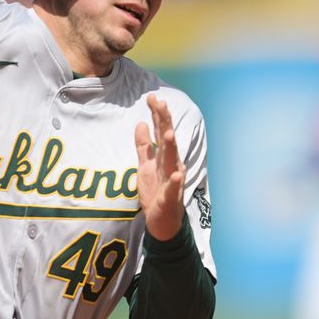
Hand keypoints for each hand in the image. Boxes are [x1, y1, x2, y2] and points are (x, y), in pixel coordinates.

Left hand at [134, 94, 185, 240]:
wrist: (162, 221)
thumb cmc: (155, 192)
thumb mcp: (144, 165)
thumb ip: (143, 146)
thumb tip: (140, 123)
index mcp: (162, 157)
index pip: (159, 132)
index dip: (156, 115)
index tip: (152, 97)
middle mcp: (170, 165)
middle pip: (168, 140)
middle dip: (164, 122)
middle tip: (161, 103)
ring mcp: (172, 181)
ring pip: (172, 161)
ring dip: (171, 147)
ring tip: (167, 132)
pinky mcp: (170, 198)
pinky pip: (173, 189)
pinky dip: (175, 181)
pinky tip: (178, 173)